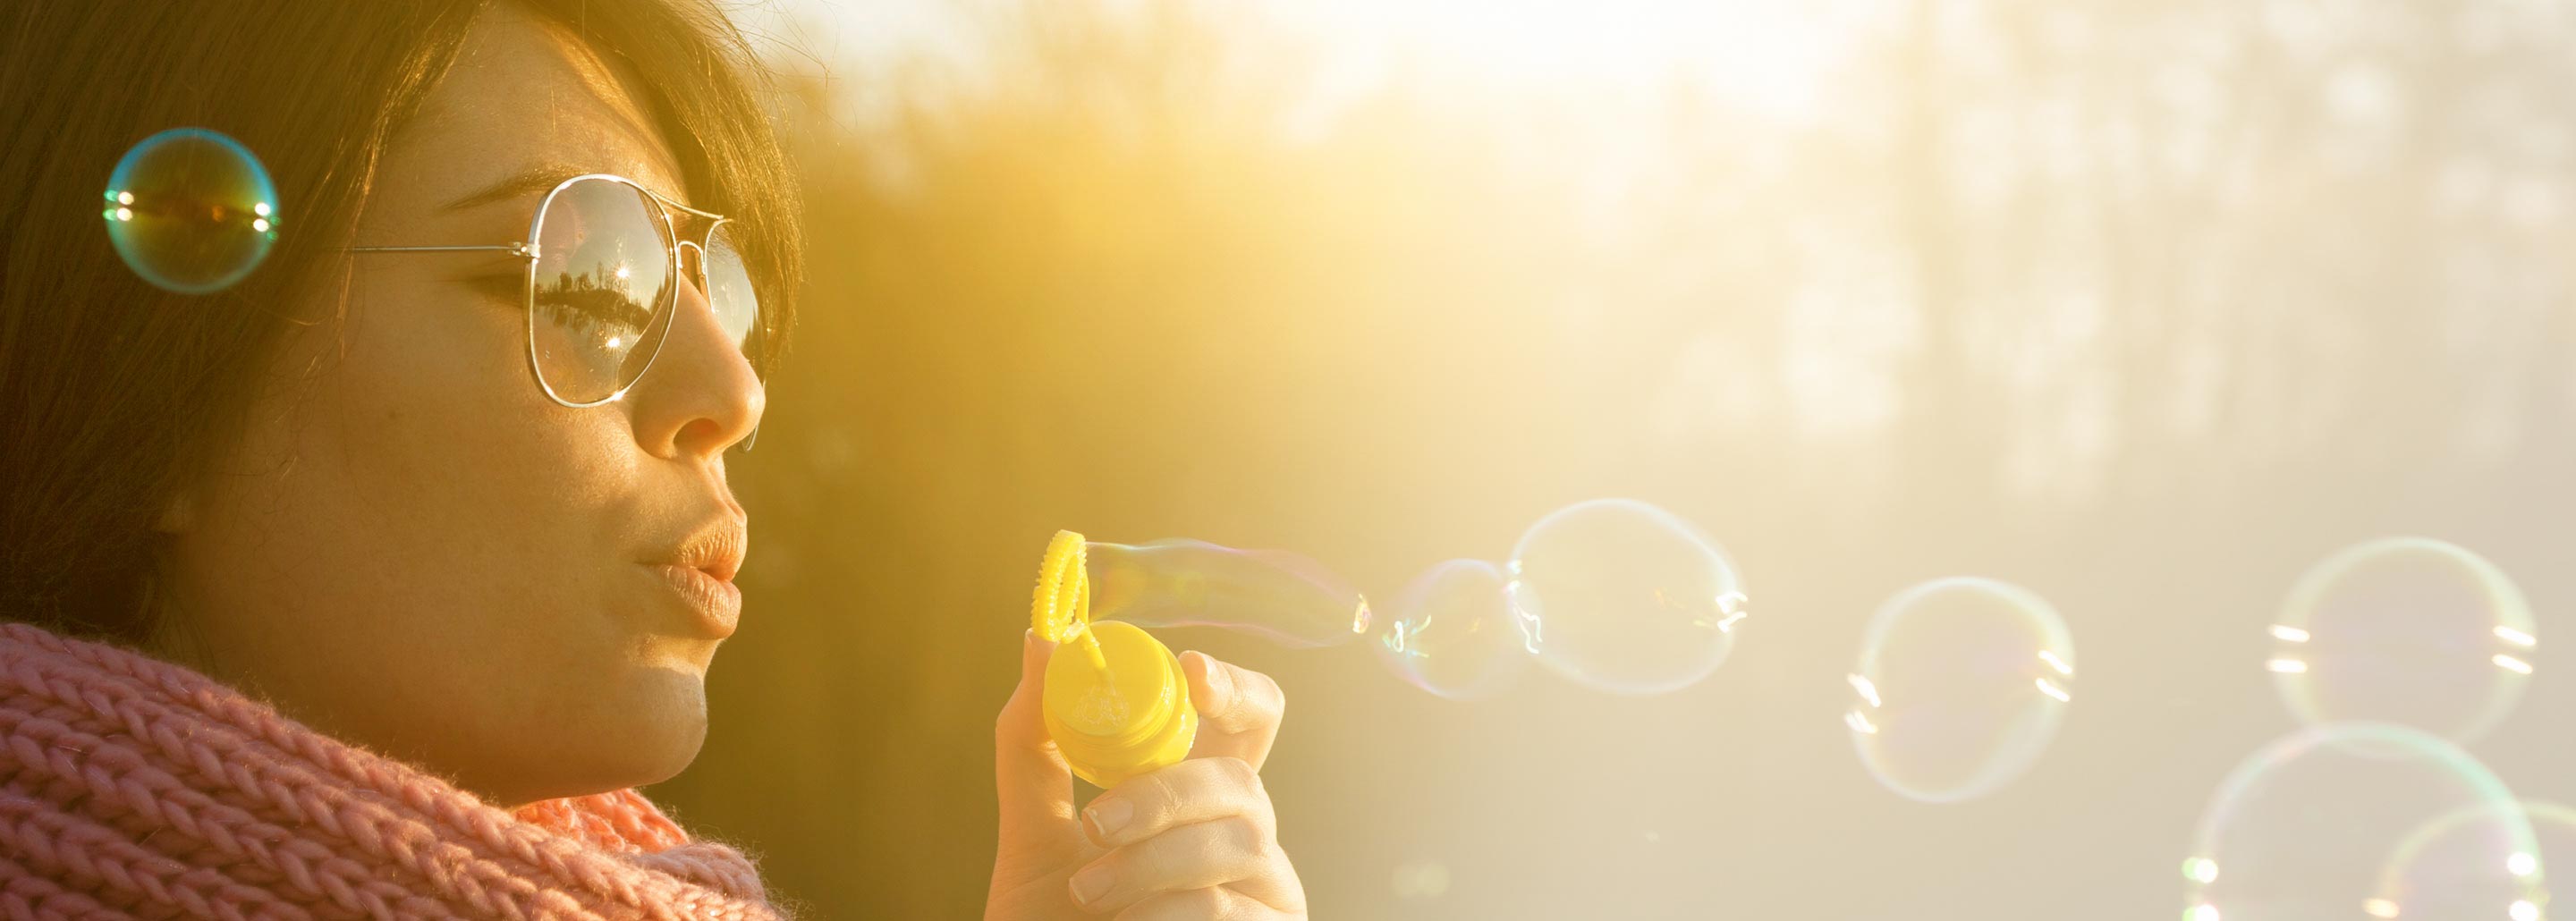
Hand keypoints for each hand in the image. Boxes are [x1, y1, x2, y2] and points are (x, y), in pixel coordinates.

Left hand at [987, 630, 1306, 918]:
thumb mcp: (1030, 837)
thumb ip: (1035, 744)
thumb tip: (1040, 642)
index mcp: (1198, 793)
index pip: (1249, 717)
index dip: (1233, 686)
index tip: (1188, 671)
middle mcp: (1244, 834)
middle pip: (1244, 778)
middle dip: (1169, 791)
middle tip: (1096, 822)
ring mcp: (1267, 893)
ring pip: (1239, 845)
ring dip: (1152, 866)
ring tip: (1089, 897)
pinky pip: (1233, 912)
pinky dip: (1170, 917)